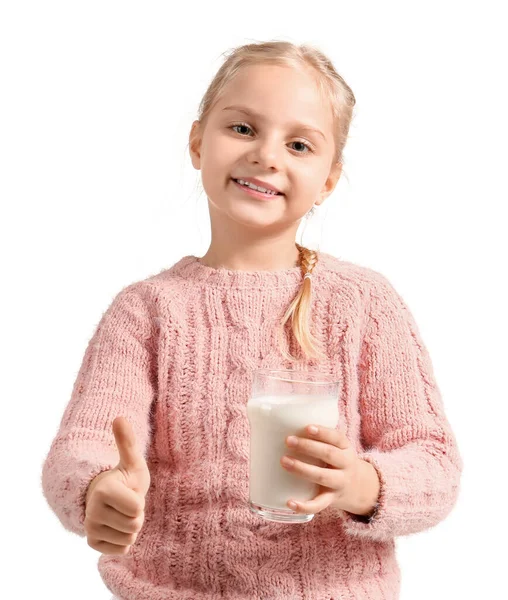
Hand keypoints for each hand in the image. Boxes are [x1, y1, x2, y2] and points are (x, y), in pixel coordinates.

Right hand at [84, 416, 150, 554]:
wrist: (106, 496)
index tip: (129, 492)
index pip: (137, 510)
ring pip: (129, 538)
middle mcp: (92, 512)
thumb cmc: (123, 478)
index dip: (139, 501)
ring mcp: (90, 529)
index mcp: (104, 491)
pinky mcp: (92, 543)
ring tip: (122, 513)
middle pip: (134, 525)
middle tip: (126, 503)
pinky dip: (124, 540)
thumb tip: (119, 417)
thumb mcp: (131, 461)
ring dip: (131, 527)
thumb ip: (127, 441)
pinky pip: (122, 549)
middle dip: (136, 515)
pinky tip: (117, 526)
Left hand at [280, 425, 379, 516]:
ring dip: (302, 469)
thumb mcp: (336, 447)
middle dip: (308, 447)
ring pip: (322, 477)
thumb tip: (283, 425)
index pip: (337, 437)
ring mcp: (339, 483)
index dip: (322, 432)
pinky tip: (290, 502)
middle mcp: (345, 465)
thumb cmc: (337, 460)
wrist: (359, 487)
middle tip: (288, 441)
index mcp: (345, 448)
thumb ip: (318, 438)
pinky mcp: (331, 500)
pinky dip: (304, 505)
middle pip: (329, 454)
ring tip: (284, 461)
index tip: (307, 427)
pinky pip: (319, 505)